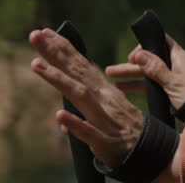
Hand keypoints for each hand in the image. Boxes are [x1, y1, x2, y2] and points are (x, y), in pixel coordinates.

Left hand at [28, 28, 144, 167]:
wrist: (150, 152)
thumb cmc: (125, 131)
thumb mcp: (104, 114)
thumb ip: (83, 111)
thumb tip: (60, 117)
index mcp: (102, 90)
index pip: (80, 64)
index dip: (63, 48)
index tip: (45, 32)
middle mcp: (103, 98)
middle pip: (76, 71)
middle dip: (55, 52)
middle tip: (35, 34)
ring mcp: (102, 117)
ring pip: (79, 94)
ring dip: (58, 79)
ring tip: (35, 64)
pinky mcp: (104, 140)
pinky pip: (88, 131)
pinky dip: (74, 122)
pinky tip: (59, 114)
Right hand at [105, 34, 184, 112]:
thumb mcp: (172, 83)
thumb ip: (156, 69)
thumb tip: (140, 54)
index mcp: (179, 57)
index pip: (160, 41)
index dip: (145, 46)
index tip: (132, 56)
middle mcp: (174, 65)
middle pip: (149, 60)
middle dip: (130, 65)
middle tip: (110, 70)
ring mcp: (171, 78)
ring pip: (147, 74)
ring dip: (131, 76)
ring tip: (110, 79)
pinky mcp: (170, 90)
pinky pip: (151, 85)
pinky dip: (138, 86)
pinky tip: (123, 89)